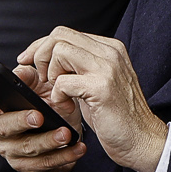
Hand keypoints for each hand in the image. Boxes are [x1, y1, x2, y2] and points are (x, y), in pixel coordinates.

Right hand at [0, 62, 84, 171]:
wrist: (69, 130)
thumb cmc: (50, 103)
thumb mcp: (43, 85)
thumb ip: (30, 76)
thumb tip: (20, 73)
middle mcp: (1, 130)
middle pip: (3, 127)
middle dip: (21, 121)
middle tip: (39, 116)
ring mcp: (13, 151)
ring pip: (26, 148)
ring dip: (48, 141)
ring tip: (66, 134)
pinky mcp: (29, 166)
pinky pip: (44, 165)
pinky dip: (64, 156)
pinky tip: (77, 148)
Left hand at [21, 27, 167, 171]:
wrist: (142, 139)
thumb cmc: (117, 115)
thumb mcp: (99, 82)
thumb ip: (80, 66)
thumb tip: (48, 57)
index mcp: (110, 49)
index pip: (65, 32)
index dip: (41, 46)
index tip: (28, 61)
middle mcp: (110, 53)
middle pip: (59, 35)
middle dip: (40, 56)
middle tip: (43, 79)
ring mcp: (107, 68)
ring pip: (59, 52)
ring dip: (51, 75)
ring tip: (60, 94)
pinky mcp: (101, 88)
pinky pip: (62, 82)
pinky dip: (57, 97)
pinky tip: (67, 108)